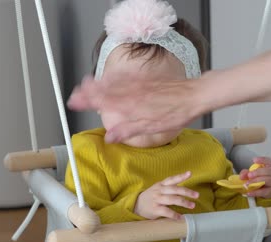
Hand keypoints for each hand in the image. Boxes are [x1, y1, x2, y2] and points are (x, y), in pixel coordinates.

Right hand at [67, 74, 202, 142]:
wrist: (196, 95)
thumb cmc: (178, 113)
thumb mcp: (154, 127)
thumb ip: (129, 130)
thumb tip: (109, 137)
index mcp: (133, 106)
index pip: (105, 104)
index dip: (89, 103)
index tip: (75, 103)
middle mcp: (134, 93)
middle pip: (106, 92)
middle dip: (89, 93)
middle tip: (75, 95)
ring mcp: (140, 85)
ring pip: (114, 83)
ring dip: (99, 83)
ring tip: (85, 83)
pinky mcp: (147, 79)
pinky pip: (128, 76)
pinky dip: (116, 75)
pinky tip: (109, 75)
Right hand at [133, 171, 198, 219]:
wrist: (136, 205)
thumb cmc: (150, 197)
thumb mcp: (157, 188)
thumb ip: (168, 187)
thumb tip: (185, 190)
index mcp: (161, 185)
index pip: (172, 179)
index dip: (181, 176)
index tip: (190, 173)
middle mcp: (159, 191)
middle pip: (175, 190)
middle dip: (187, 192)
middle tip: (197, 195)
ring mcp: (157, 200)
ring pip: (172, 200)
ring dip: (184, 203)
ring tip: (192, 206)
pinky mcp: (155, 209)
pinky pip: (167, 211)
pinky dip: (175, 215)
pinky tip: (181, 217)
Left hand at [239, 157, 270, 198]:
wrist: (268, 191)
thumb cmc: (261, 179)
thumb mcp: (253, 174)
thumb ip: (246, 173)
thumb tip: (242, 176)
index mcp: (270, 167)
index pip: (268, 161)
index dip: (262, 160)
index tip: (254, 160)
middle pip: (268, 171)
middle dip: (258, 172)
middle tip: (249, 175)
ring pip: (267, 180)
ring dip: (256, 181)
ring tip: (247, 184)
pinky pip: (264, 192)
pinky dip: (255, 192)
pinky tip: (249, 192)